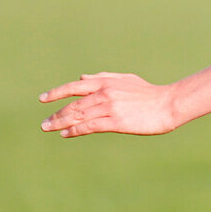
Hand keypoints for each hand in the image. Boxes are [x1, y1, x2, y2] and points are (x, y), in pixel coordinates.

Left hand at [40, 73, 178, 137]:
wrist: (168, 105)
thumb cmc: (148, 93)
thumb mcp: (125, 79)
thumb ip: (103, 78)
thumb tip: (81, 78)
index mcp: (106, 82)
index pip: (74, 87)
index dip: (56, 93)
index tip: (43, 99)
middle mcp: (104, 93)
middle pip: (73, 104)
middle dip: (56, 114)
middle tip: (44, 124)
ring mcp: (109, 107)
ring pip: (78, 116)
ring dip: (61, 123)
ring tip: (49, 129)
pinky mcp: (116, 122)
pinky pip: (90, 126)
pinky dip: (76, 130)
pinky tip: (66, 134)